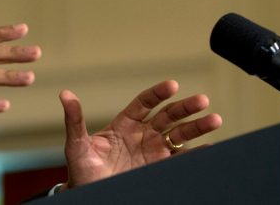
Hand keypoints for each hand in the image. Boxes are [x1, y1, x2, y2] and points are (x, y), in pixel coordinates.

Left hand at [59, 80, 221, 189]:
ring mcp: (154, 151)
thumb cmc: (82, 170)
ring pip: (179, 134)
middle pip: (168, 116)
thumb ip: (75, 120)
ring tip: (215, 120)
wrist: (91, 194)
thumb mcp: (76, 145)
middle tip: (203, 100)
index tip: (172, 85)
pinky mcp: (160, 168)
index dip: (158, 93)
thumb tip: (65, 94)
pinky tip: (210, 148)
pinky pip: (181, 159)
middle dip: (185, 108)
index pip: (144, 103)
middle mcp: (143, 134)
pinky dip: (196, 154)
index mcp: (124, 124)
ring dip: (197, 127)